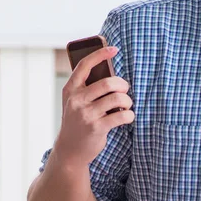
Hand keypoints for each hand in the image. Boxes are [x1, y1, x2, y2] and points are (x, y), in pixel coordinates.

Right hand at [53, 46, 134, 168]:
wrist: (70, 151)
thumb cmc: (78, 121)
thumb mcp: (76, 102)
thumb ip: (88, 88)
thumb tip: (113, 73)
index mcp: (71, 90)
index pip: (84, 66)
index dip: (100, 55)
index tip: (114, 49)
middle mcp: (76, 100)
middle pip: (108, 83)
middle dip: (122, 85)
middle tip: (125, 90)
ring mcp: (86, 114)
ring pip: (117, 98)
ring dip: (127, 101)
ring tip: (126, 106)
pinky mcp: (97, 128)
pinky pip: (122, 116)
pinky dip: (129, 116)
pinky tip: (127, 118)